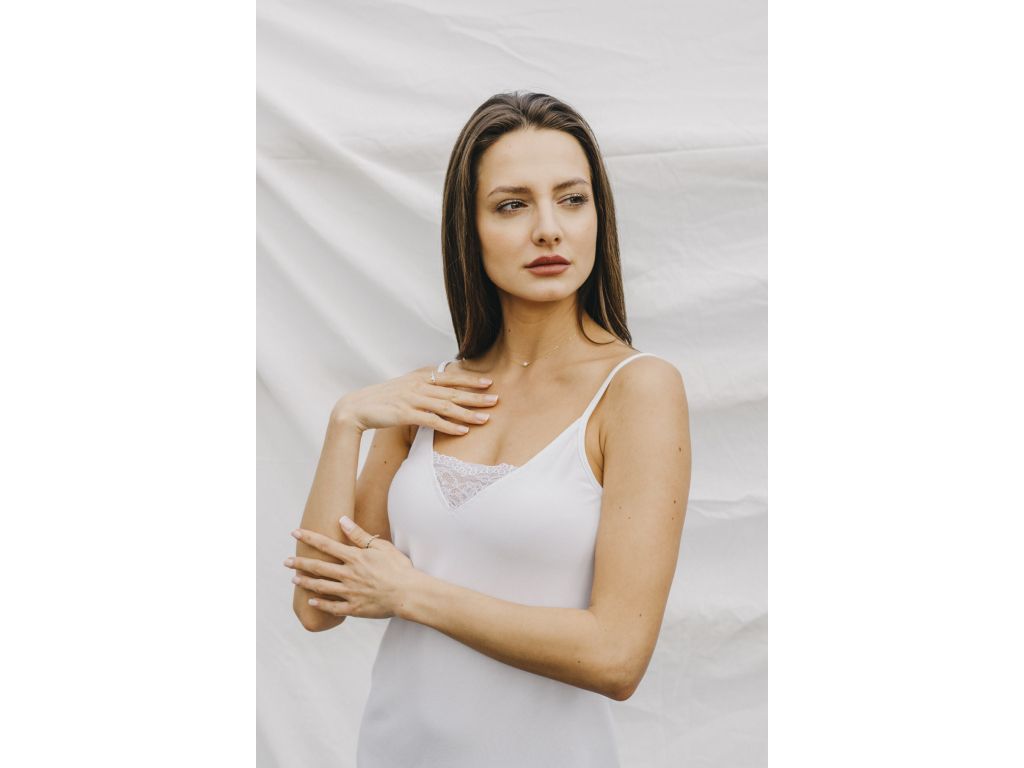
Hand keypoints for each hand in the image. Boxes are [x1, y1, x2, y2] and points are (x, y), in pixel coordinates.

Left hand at [284, 517, 417, 619]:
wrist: (408, 593)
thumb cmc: (398, 568)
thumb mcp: (380, 546)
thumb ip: (359, 534)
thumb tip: (342, 520)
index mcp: (354, 558)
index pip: (326, 545)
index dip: (309, 538)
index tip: (295, 533)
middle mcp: (348, 574)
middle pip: (318, 567)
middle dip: (300, 563)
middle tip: (286, 562)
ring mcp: (349, 592)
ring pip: (321, 587)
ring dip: (305, 582)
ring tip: (294, 579)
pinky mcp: (354, 608)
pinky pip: (332, 607)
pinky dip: (320, 604)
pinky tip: (311, 601)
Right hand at [330, 363, 498, 434]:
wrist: (356, 407)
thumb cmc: (382, 399)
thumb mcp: (404, 387)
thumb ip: (423, 386)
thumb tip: (440, 389)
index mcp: (420, 376)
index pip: (450, 376)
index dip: (471, 379)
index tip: (489, 382)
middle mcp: (418, 385)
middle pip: (453, 391)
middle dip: (476, 395)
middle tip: (496, 399)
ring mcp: (412, 399)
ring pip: (447, 406)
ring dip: (468, 412)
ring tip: (486, 418)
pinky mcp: (406, 414)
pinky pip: (433, 420)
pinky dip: (450, 426)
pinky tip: (463, 430)